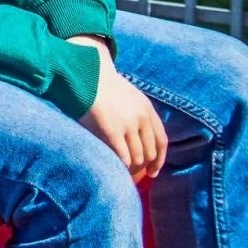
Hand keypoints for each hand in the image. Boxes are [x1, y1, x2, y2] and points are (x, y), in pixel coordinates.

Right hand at [71, 35, 166, 179]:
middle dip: (144, 166)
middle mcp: (142, 118)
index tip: (153, 172)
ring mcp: (128, 124)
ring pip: (137, 157)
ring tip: (122, 172)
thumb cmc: (102, 85)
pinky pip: (123, 155)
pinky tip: (116, 168)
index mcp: (148, 110)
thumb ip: (137, 114)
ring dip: (132, 168)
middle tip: (134, 174)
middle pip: (150, 152)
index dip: (159, 160)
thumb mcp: (129, 96)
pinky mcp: (112, 130)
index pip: (162, 141)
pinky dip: (121, 165)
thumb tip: (139, 138)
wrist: (86, 73)